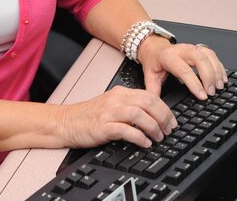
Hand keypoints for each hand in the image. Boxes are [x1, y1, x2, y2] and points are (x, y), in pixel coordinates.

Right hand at [56, 85, 176, 148]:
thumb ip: (129, 105)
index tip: (171, 120)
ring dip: (153, 127)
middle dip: (163, 117)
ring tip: (158, 137)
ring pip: (139, 114)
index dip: (164, 108)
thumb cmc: (87, 116)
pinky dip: (139, 137)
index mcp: (120, 93)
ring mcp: (109, 112)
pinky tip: (145, 143)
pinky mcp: (102, 126)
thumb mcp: (111, 104)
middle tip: (169, 129)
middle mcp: (116, 100)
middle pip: (148, 102)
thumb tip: (152, 114)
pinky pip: (126, 130)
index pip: (149, 96)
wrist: (65, 122)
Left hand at [138, 38, 226, 100]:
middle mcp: (181, 50)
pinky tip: (222, 77)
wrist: (155, 47)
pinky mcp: (198, 49)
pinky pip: (212, 54)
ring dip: (216, 70)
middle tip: (212, 92)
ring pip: (207, 55)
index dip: (194, 83)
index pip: (184, 70)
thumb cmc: (154, 61)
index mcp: (168, 57)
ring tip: (219, 86)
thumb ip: (153, 92)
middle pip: (199, 59)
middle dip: (208, 76)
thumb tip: (156, 107)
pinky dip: (219, 66)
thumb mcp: (150, 76)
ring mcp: (191, 48)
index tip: (202, 96)